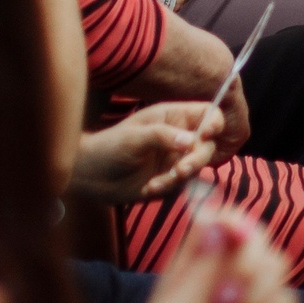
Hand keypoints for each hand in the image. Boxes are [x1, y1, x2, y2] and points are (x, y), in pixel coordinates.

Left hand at [73, 103, 227, 202]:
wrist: (89, 177)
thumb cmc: (109, 147)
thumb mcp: (134, 137)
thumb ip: (163, 135)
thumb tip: (193, 140)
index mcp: (173, 117)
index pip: (208, 113)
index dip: (214, 122)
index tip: (206, 135)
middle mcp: (180, 137)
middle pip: (208, 145)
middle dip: (197, 159)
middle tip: (180, 170)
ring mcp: (176, 159)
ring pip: (198, 168)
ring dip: (179, 178)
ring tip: (155, 183)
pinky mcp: (171, 180)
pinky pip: (182, 187)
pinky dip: (167, 189)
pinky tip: (147, 188)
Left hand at [131, 204, 298, 302]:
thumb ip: (199, 265)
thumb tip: (214, 216)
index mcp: (194, 265)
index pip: (222, 219)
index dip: (233, 221)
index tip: (235, 236)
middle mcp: (225, 275)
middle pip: (259, 235)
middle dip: (249, 262)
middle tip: (226, 297)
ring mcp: (251, 298)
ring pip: (280, 264)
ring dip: (258, 295)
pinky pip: (289, 301)